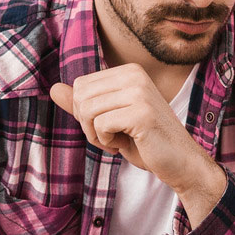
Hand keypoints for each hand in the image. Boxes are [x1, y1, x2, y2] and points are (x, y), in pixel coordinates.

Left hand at [50, 64, 225, 226]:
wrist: (181, 163)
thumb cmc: (145, 142)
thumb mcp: (109, 120)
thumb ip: (83, 104)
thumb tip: (53, 88)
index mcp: (128, 71)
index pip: (80, 85)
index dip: (85, 113)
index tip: (108, 126)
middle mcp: (134, 74)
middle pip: (80, 96)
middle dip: (88, 124)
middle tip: (110, 136)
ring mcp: (139, 92)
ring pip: (87, 110)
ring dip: (96, 134)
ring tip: (117, 141)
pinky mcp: (141, 112)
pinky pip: (100, 125)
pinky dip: (106, 141)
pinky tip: (126, 145)